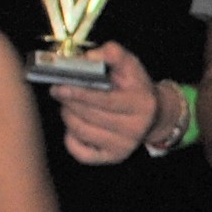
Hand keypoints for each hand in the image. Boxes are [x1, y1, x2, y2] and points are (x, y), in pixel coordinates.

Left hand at [48, 40, 163, 165]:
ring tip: (68, 105)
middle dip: (69, 102)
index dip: (79, 93)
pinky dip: (70, 138)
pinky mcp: (112, 158)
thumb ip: (112, 53)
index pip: (105, 101)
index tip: (59, 86)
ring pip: (82, 132)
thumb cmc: (135, 86)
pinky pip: (80, 152)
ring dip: (68, 116)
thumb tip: (87, 57)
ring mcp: (124, 147)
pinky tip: (75, 125)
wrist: (153, 115)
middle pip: (90, 116)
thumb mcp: (130, 64)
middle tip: (58, 91)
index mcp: (141, 104)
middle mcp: (135, 129)